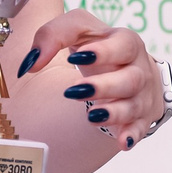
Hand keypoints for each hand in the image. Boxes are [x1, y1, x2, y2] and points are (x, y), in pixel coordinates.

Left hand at [15, 7, 165, 148]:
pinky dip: (131, 135)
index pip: (124, 44)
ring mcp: (141, 95)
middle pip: (131, 79)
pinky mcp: (139, 117)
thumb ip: (51, 35)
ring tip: (91, 116)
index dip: (105, 51)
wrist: (125, 66)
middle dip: (105, 86)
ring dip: (114, 113)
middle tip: (76, 90)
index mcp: (126, 43)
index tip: (77, 57)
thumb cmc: (96, 45)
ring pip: (134, 105)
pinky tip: (122, 142)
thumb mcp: (76, 30)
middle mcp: (139, 69)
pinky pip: (140, 129)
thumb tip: (31, 63)